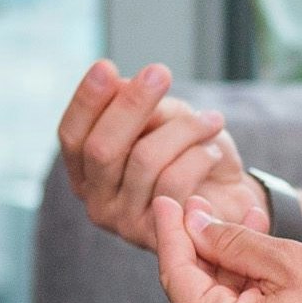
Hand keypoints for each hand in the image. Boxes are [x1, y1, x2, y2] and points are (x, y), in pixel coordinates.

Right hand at [56, 59, 264, 250]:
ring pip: (144, 160)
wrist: (230, 202)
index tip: (106, 67)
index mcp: (87, 171)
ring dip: (183, 129)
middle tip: (159, 72)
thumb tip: (120, 87)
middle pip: (101, 148)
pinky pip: (174, 183)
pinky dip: (199, 156)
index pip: (72, 136)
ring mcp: (124, 222)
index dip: (85, 101)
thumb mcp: (165, 123)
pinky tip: (214, 151)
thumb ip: (141, 110)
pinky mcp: (157, 235)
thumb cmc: (191, 158)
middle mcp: (97, 200)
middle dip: (130, 104)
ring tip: (210, 120)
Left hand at [148, 199, 301, 302]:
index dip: (171, 232)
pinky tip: (257, 260)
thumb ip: (232, 242)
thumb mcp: (288, 263)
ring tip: (247, 220)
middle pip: (192, 292)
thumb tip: (193, 225)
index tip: (165, 201)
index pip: (176, 275)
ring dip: (227, 265)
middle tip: (203, 205)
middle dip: (201, 245)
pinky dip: (240, 294)